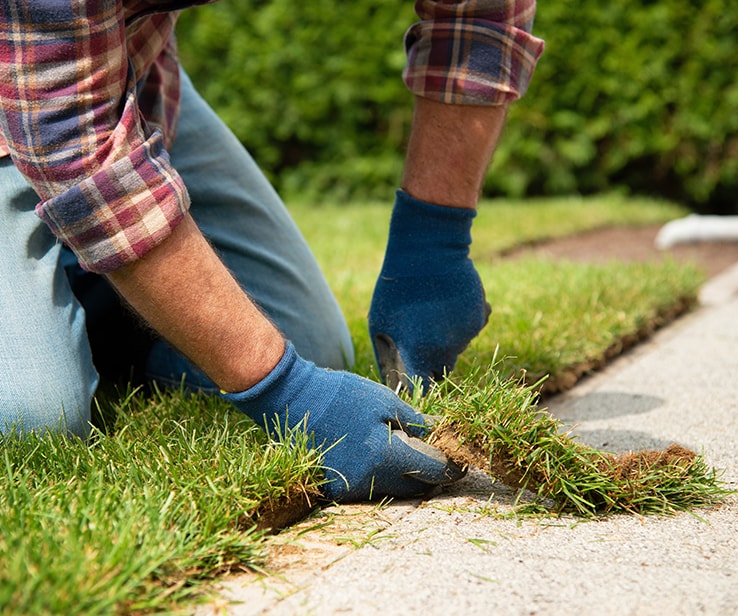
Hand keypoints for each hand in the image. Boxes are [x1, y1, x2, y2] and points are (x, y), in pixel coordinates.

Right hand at [223, 342, 464, 501]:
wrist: (292, 398)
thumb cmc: (341, 394)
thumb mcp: (384, 400)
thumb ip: (415, 422)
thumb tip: (439, 432)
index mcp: (384, 457)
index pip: (433, 471)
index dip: (451, 465)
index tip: (461, 457)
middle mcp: (368, 480)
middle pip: (414, 487)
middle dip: (430, 473)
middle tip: (437, 453)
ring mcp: (349, 488)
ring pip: (392, 488)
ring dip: (406, 474)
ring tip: (408, 449)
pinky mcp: (335, 488)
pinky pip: (369, 487)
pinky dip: (381, 474)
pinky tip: (379, 453)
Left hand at [369, 190, 490, 392]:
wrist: (428, 249)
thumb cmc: (395, 287)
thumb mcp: (380, 323)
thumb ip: (387, 357)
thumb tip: (393, 383)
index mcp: (420, 352)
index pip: (423, 390)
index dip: (417, 387)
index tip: (411, 377)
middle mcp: (448, 348)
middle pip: (443, 371)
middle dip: (431, 363)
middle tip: (418, 339)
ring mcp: (467, 332)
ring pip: (458, 349)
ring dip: (446, 341)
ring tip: (430, 314)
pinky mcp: (480, 316)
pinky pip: (471, 330)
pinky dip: (461, 323)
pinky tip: (448, 305)